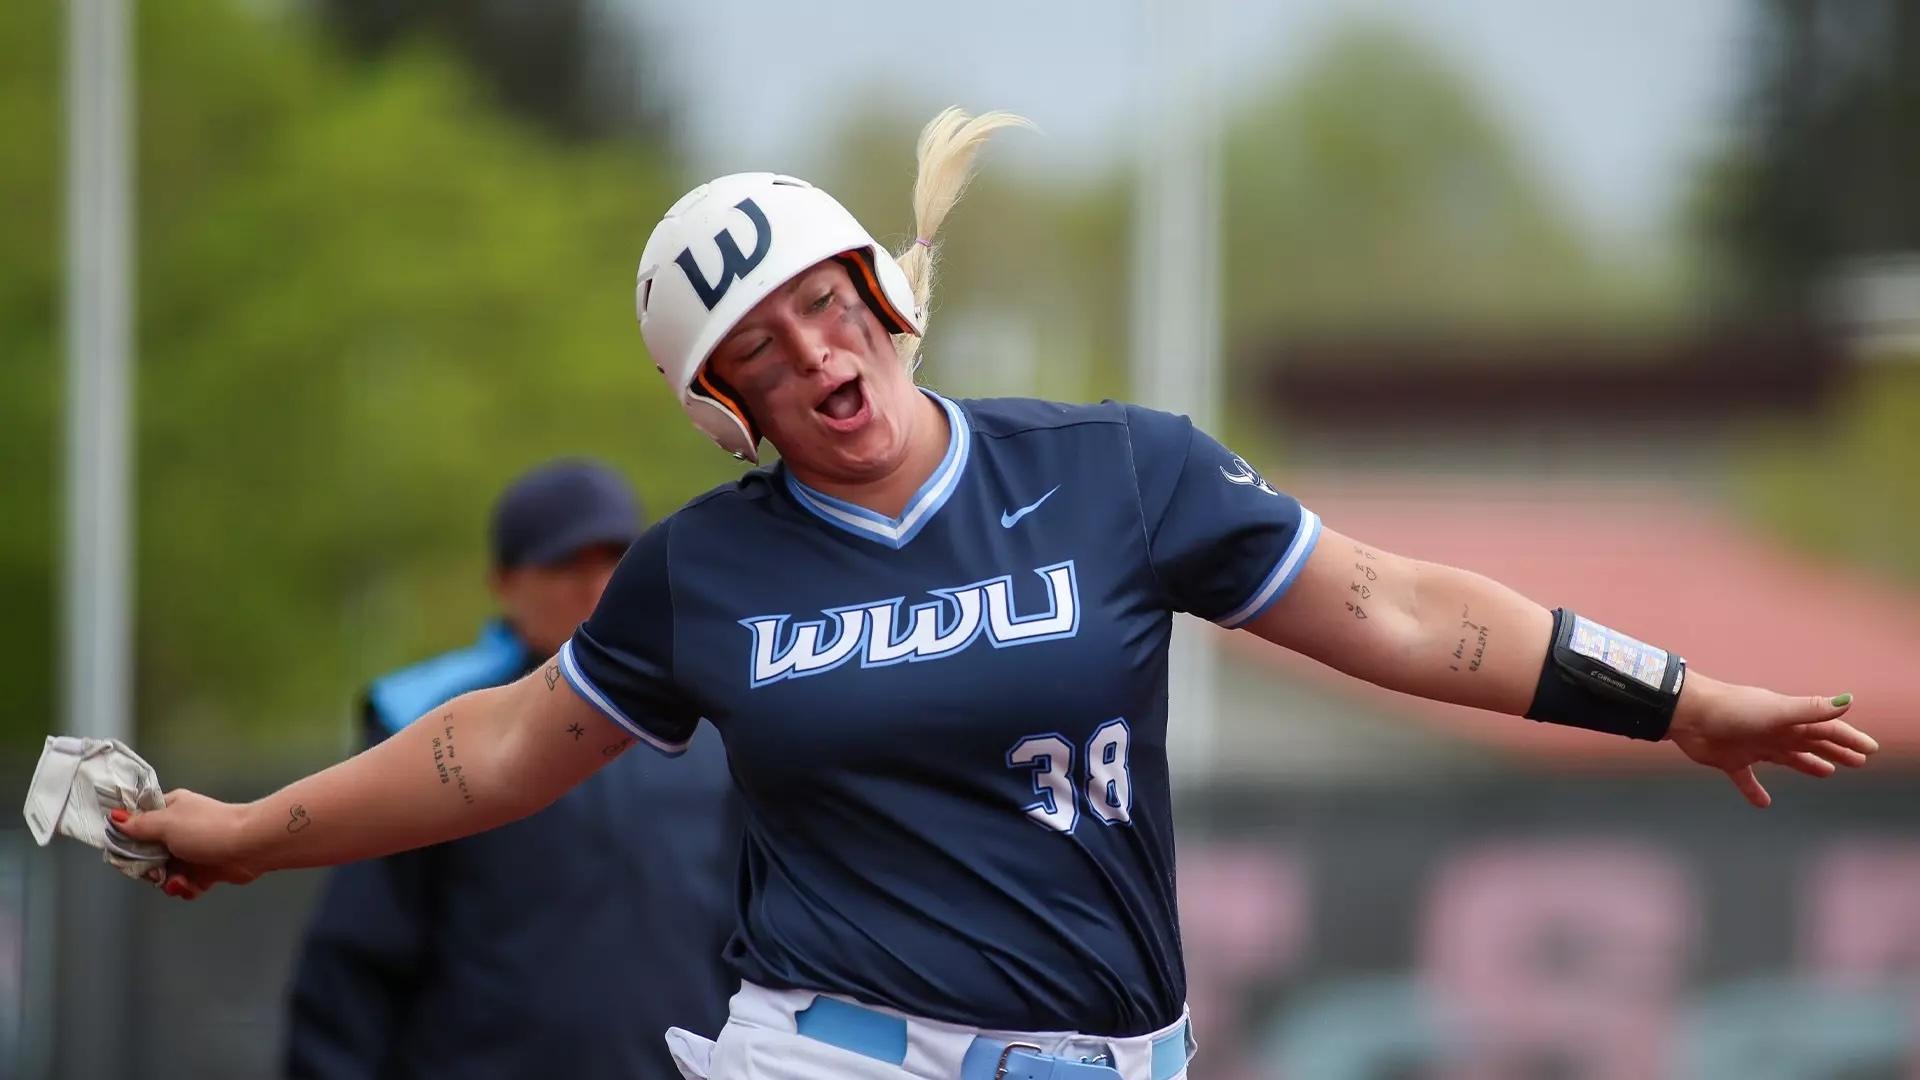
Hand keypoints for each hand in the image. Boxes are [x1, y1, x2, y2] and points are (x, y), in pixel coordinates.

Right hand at [112, 789, 261, 899]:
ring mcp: (192, 851)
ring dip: (169, 882)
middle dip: (149, 869)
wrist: (250, 846)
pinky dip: (186, 888)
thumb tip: (114, 817)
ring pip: (165, 873)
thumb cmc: (208, 829)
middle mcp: (178, 830)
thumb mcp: (166, 823)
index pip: (136, 826)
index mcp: (169, 810)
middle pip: (148, 855)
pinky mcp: (205, 870)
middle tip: (157, 872)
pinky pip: (185, 884)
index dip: (128, 843)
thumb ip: (138, 825)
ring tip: (179, 882)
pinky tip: (192, 887)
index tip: (128, 855)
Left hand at [1668, 676, 1878, 807]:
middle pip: (1811, 743)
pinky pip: (1746, 779)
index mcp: (1787, 720)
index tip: (1871, 749)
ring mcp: (1752, 746)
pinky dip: (1755, 791)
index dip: (1849, 739)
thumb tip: (1849, 701)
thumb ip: (1811, 710)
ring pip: (1786, 758)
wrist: (1687, 715)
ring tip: (1827, 773)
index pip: (1826, 730)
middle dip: (1834, 751)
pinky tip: (1764, 804)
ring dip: (1806, 764)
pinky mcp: (1730, 761)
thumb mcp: (1776, 711)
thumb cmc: (1733, 709)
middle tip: (1857, 762)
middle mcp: (1773, 731)